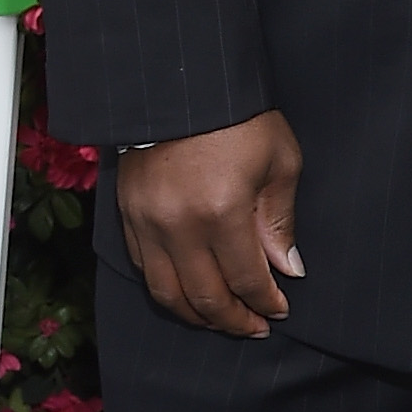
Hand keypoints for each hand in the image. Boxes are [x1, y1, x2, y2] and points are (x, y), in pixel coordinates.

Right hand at [117, 110, 305, 335]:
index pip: (246, 280)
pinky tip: (186, 292)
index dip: (265, 303)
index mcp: (222, 212)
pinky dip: (166, 289)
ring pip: (167, 292)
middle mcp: (178, 225)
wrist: (184, 83)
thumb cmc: (240, 118)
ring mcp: (146, 221)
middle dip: (233, 320)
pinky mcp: (126, 213)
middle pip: (204, 297)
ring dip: (196, 315)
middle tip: (254, 327)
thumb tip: (286, 269)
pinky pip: (142, 267)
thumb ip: (279, 221)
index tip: (279, 309)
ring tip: (220, 320)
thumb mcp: (279, 162)